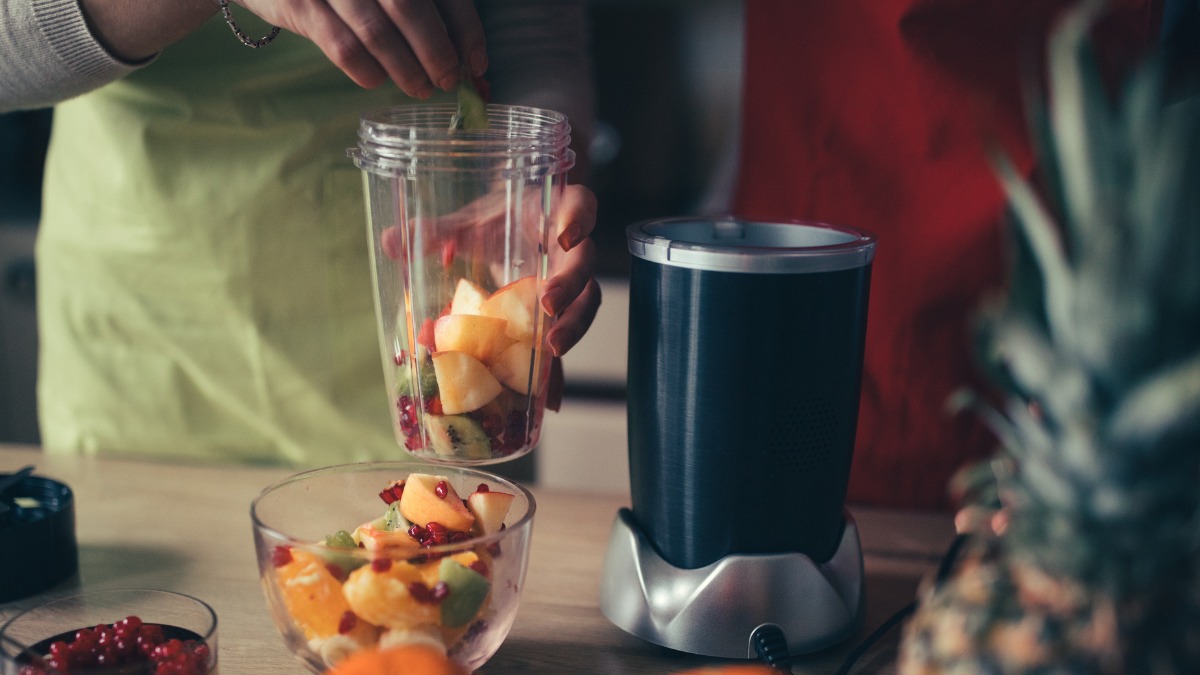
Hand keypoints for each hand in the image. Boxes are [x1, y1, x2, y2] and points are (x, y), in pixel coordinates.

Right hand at [236, 0, 486, 95]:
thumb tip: (469, 61)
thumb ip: (426, 8)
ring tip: (420, 88)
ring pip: (377, 33)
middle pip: (410, 9)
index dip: (466, 30)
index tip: (477, 64)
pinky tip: (377, 80)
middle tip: (447, 80)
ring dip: (406, 69)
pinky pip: (343, 47)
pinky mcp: (301, 5)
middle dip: (437, 53)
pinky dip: (367, 71)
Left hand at [380, 184, 600, 357]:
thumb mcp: (471, 222)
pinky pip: (564, 340)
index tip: (565, 233)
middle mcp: (571, 248)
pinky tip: (548, 398)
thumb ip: (439, 230)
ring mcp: (571, 283)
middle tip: (548, 308)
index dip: (579, 218)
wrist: (514, 229)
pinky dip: (557, 371)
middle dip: (571, 287)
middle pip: (586, 265)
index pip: (581, 206)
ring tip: (552, 351)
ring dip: (573, 328)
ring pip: (586, 304)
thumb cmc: (500, 219)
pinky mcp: (561, 317)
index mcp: (555, 213)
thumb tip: (390, 242)